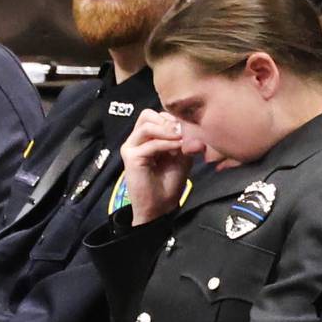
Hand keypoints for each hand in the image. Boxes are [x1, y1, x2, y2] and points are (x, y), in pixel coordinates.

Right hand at [121, 109, 191, 225]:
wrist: (160, 206)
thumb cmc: (170, 182)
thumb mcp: (182, 156)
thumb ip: (184, 140)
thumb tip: (191, 126)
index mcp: (148, 138)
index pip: (157, 116)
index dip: (173, 119)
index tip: (188, 129)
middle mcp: (137, 139)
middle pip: (147, 115)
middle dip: (168, 121)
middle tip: (183, 132)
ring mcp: (131, 146)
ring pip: (147, 125)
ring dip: (168, 130)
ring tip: (182, 138)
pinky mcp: (131, 157)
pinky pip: (150, 143)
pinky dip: (167, 143)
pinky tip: (178, 148)